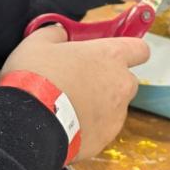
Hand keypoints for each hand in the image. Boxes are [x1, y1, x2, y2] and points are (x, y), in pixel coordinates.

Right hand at [0, 25, 148, 160]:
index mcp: (110, 56)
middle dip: (110, 80)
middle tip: (82, 80)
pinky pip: (102, 127)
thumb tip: (60, 33)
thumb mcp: (37, 43)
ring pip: (115, 106)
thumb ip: (55, 34)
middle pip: (127, 79)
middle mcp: (121, 84)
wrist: (29, 122)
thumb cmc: (36, 77)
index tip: (115, 53)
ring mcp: (117, 113)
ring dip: (99, 104)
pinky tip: (67, 123)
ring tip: (70, 106)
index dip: (130, 50)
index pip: (140, 49)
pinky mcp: (107, 136)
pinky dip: (90, 125)